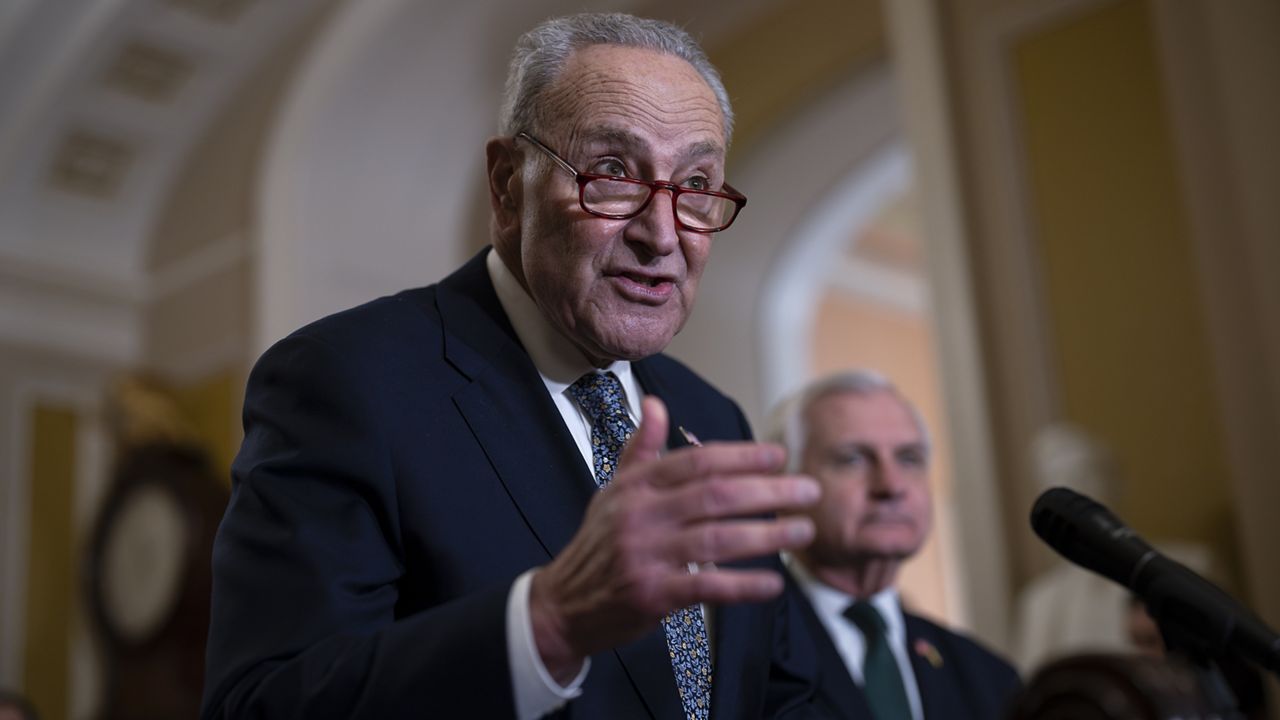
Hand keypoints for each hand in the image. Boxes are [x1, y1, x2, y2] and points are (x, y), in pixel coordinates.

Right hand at [529, 396, 818, 680]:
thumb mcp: (614, 491)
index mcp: (635, 486)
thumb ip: (641, 449)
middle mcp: (640, 516)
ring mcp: (646, 555)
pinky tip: (773, 583)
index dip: (741, 455)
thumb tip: (655, 403)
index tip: (778, 455)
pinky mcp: (653, 595)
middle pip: (716, 495)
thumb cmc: (600, 544)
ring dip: (767, 534)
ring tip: (802, 530)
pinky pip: (707, 586)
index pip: (696, 460)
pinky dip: (743, 585)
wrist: (563, 604)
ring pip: (718, 538)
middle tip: (808, 490)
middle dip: (768, 491)